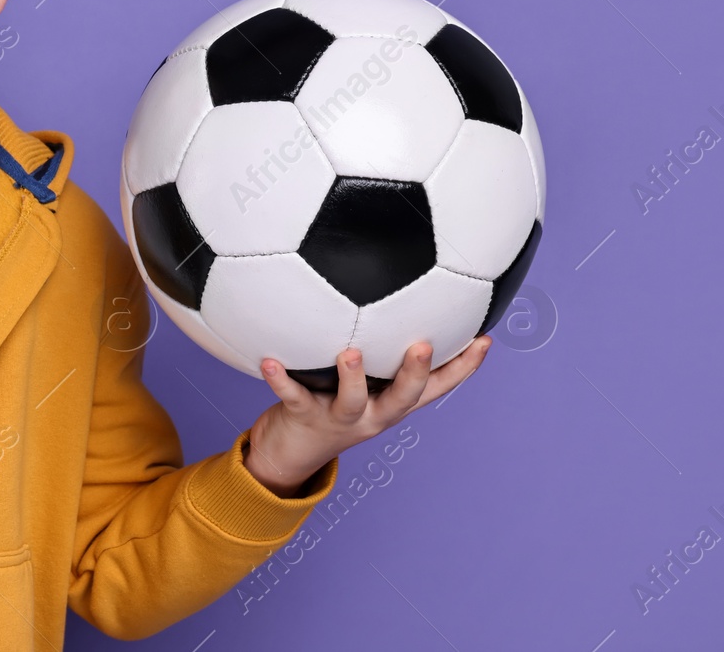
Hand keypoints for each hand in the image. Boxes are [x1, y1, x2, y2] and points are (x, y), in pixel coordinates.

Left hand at [242, 337, 492, 497]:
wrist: (291, 454)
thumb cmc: (331, 405)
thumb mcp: (365, 385)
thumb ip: (380, 353)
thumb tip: (395, 301)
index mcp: (391, 404)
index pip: (436, 388)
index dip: (463, 368)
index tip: (485, 340)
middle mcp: (372, 413)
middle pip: (403, 398)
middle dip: (415, 373)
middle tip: (424, 345)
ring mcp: (339, 418)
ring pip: (352, 400)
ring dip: (353, 377)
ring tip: (351, 352)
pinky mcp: (303, 417)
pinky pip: (292, 397)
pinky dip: (280, 379)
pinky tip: (269, 360)